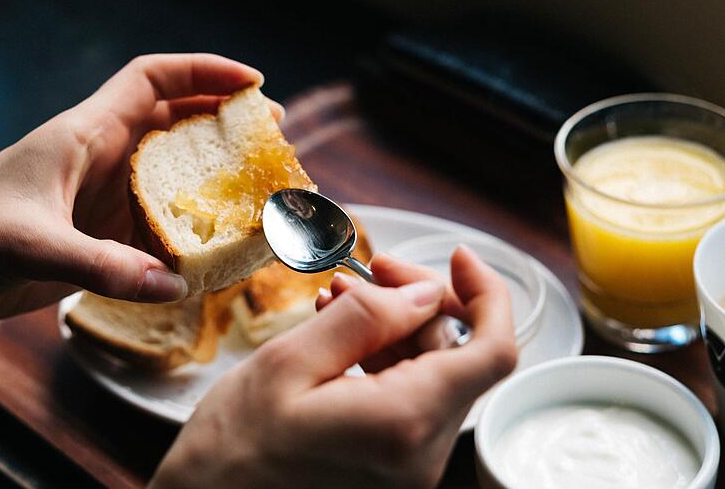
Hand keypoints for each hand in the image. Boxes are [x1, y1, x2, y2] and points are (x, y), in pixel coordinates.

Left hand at [0, 54, 279, 348]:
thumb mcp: (32, 244)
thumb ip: (103, 266)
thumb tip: (175, 283)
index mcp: (85, 133)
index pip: (152, 79)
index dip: (205, 70)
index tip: (255, 82)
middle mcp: (101, 160)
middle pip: (175, 124)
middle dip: (225, 124)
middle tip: (273, 139)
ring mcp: (102, 200)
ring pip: (172, 178)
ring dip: (212, 182)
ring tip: (259, 194)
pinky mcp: (98, 239)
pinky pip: (156, 229)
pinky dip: (189, 234)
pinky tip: (216, 251)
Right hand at [151, 247, 516, 488]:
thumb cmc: (231, 447)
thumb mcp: (288, 364)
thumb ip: (365, 320)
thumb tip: (424, 294)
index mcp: (403, 424)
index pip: (493, 352)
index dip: (487, 294)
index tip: (458, 257)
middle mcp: (420, 456)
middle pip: (456, 359)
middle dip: (418, 305)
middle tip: (368, 272)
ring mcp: (408, 471)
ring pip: (431, 379)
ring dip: (394, 332)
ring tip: (336, 301)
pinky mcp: (391, 473)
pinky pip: (407, 404)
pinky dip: (382, 364)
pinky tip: (339, 339)